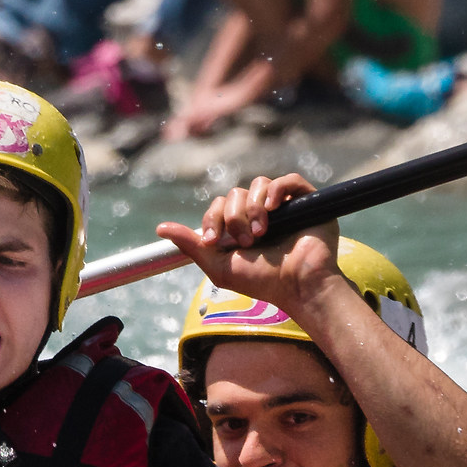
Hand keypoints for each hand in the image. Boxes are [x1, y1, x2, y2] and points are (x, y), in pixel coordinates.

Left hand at [154, 173, 342, 315]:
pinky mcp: (306, 201)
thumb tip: (160, 228)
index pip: (219, 206)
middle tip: (245, 241)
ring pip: (258, 184)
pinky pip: (287, 180)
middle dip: (234, 217)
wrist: (298, 286)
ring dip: (253, 207)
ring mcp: (284, 207)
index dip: (212, 218)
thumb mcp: (219, 266)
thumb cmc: (262, 282)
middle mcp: (261, 214)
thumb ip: (191, 246)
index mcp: (240, 227)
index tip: (213, 241)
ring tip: (261, 233)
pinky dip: (276, 189)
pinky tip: (273, 208)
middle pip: (235, 194)